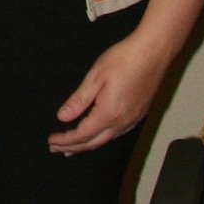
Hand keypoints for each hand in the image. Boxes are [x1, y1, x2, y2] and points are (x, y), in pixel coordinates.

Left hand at [49, 33, 166, 153]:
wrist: (152, 53)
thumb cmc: (122, 61)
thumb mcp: (94, 78)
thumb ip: (78, 101)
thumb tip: (62, 117)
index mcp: (108, 114)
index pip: (82, 135)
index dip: (65, 140)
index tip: (52, 141)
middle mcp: (122, 123)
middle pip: (94, 142)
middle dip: (74, 147)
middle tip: (56, 149)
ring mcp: (133, 120)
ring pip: (106, 140)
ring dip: (88, 145)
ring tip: (73, 147)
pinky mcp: (139, 115)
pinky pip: (117, 133)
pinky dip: (102, 137)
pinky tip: (97, 134)